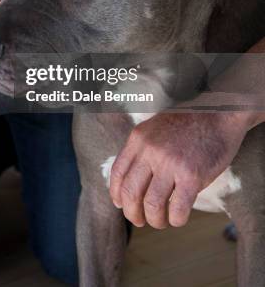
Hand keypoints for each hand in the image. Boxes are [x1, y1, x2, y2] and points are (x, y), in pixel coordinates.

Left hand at [109, 111, 250, 228]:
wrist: (218, 114)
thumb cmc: (187, 124)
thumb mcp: (154, 129)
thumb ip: (140, 150)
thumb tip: (128, 181)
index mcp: (138, 139)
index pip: (117, 173)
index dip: (117, 195)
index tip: (122, 205)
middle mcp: (150, 151)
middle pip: (130, 192)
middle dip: (132, 213)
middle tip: (141, 220)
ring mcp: (170, 163)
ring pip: (152, 205)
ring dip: (155, 220)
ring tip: (161, 221)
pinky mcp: (192, 176)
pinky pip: (177, 209)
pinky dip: (176, 220)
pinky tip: (179, 218)